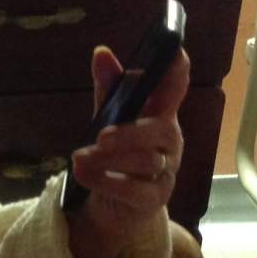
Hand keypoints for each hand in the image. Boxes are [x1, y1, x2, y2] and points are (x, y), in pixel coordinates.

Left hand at [67, 45, 189, 257]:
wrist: (113, 206)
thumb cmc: (116, 155)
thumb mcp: (109, 118)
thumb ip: (108, 89)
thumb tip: (102, 52)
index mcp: (160, 115)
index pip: (175, 90)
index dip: (177, 73)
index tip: (176, 53)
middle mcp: (169, 143)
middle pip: (162, 130)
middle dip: (132, 132)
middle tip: (101, 136)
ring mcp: (165, 172)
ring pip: (146, 162)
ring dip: (108, 159)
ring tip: (79, 158)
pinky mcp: (154, 200)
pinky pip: (136, 191)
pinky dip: (107, 182)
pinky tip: (84, 175)